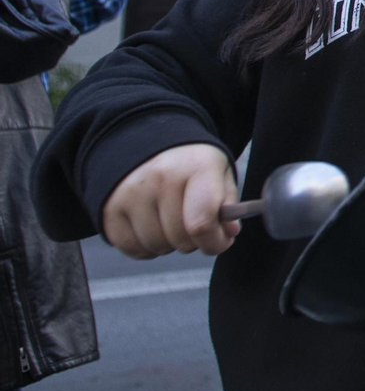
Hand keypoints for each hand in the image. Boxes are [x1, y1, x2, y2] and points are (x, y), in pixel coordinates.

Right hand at [101, 143, 239, 258]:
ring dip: (169, 245)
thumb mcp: (219, 172)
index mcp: (196, 167)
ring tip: (172, 222)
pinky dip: (146, 247)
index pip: (202, 222)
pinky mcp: (109, 208)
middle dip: (194, 242)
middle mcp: (159, 178)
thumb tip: (227, 234)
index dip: (214, 242)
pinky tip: (153, 227)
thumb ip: (228, 204)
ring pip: (156, 246)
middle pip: (180, 238)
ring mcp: (130, 193)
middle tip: (195, 226)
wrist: (146, 141)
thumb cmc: (190, 164)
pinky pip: (132, 248)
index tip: (220, 242)